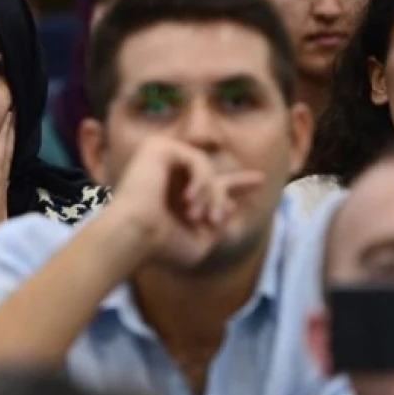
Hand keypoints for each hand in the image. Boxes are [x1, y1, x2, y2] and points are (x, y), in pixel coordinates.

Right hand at [109, 136, 264, 267]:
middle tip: (217, 219)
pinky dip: (201, 180)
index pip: (210, 182)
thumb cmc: (161, 247)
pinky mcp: (156, 148)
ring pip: (207, 167)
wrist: (133, 237)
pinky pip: (197, 159)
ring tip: (202, 217)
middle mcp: (165, 173)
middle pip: (212, 172)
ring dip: (212, 194)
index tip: (260, 181)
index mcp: (173, 193)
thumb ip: (217, 224)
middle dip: (224, 194)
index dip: (237, 183)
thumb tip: (231, 204)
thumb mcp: (200, 242)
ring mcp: (159, 157)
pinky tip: (189, 200)